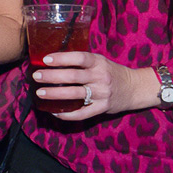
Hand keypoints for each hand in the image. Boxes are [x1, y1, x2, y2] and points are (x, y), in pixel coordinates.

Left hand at [29, 50, 158, 119]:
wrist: (135, 88)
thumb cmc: (112, 72)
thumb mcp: (100, 61)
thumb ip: (83, 62)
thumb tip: (54, 61)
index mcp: (99, 62)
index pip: (79, 58)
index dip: (62, 58)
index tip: (46, 59)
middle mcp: (100, 77)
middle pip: (73, 76)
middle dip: (52, 76)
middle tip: (36, 76)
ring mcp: (102, 94)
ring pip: (75, 94)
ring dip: (55, 94)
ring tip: (40, 93)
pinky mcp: (102, 108)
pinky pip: (82, 113)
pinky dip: (67, 114)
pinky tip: (54, 112)